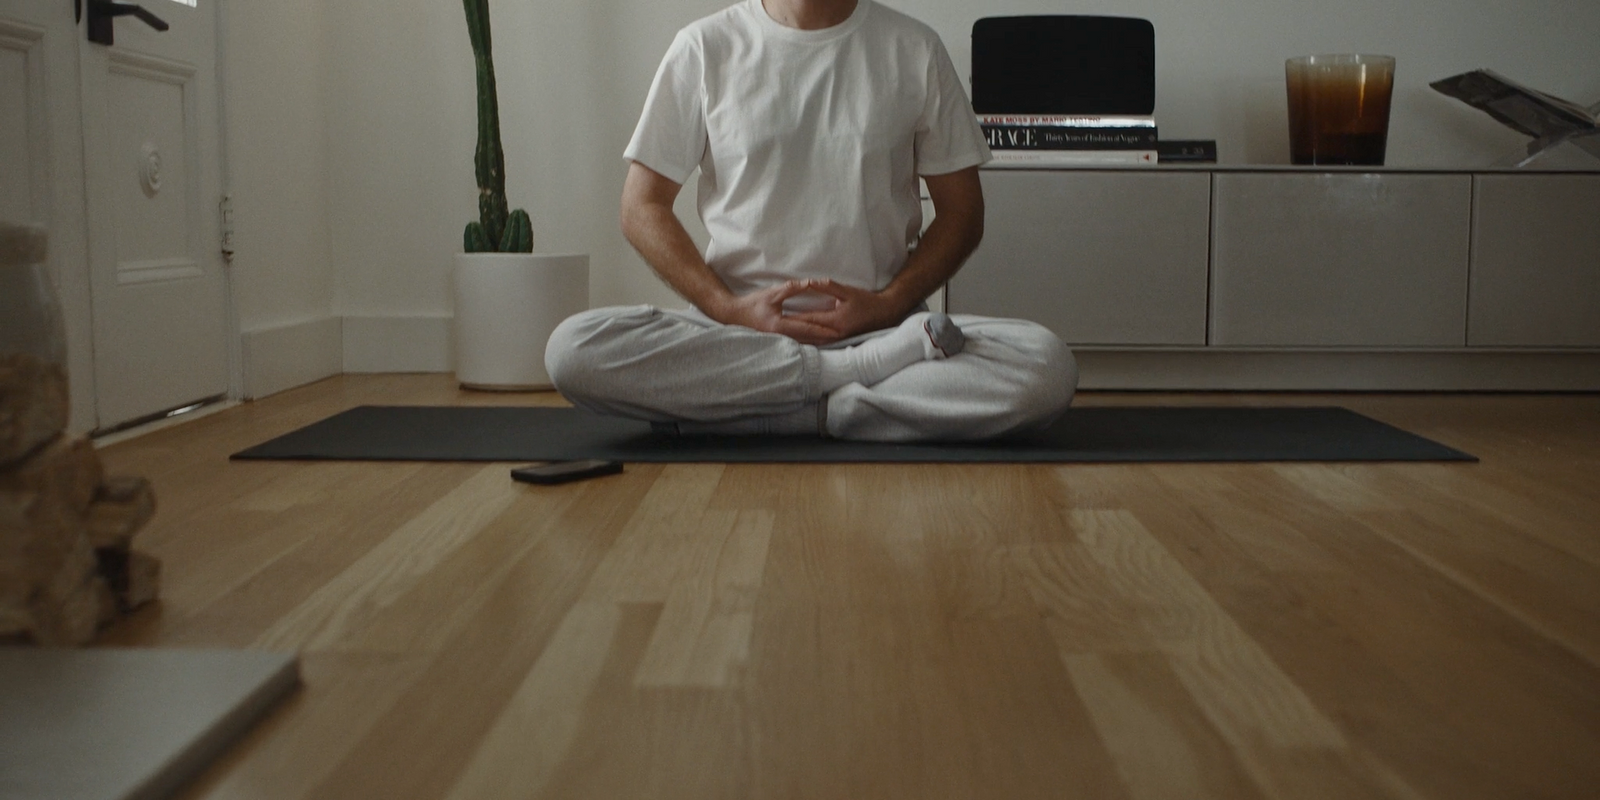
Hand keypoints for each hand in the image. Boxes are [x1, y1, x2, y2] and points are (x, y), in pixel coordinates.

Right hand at [713, 281, 843, 344]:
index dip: (823, 330)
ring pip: (803, 342)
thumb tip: (810, 283)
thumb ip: (792, 288)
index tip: (837, 331)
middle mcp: (780, 336)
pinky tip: (816, 340)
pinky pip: (796, 342)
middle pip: (808, 339)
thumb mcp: (773, 293)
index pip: (807, 328)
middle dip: (825, 338)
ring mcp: (778, 340)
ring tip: (833, 340)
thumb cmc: (752, 303)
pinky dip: (808, 340)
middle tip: (841, 338)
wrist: (733, 314)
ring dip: (818, 341)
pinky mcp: (776, 340)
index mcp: (779, 325)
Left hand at [784, 279, 908, 340]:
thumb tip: (810, 281)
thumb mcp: (847, 291)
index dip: (791, 319)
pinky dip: (808, 339)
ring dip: (797, 337)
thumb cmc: (866, 301)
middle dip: (790, 331)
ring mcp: (837, 338)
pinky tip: (797, 338)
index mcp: (835, 320)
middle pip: (807, 333)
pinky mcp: (838, 340)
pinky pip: (819, 340)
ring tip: (780, 335)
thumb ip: (827, 286)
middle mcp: (834, 333)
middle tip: (772, 330)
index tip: (775, 318)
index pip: (808, 320)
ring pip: (812, 339)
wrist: (884, 314)